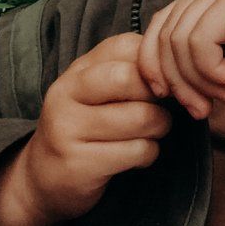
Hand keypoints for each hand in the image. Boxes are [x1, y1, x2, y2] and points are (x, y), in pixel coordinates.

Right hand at [0, 33, 170, 225]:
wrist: (42, 179)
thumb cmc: (88, 128)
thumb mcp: (103, 92)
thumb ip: (134, 71)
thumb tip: (182, 64)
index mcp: (77, 70)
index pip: (128, 46)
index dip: (159, 64)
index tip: (166, 83)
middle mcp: (66, 94)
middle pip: (132, 78)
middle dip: (161, 96)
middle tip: (163, 109)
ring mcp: (67, 129)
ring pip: (142, 118)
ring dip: (159, 129)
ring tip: (150, 134)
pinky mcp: (78, 163)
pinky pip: (137, 151)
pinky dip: (149, 154)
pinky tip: (138, 157)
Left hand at [138, 0, 224, 154]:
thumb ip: (204, 53)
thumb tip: (160, 75)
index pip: (164, 23)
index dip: (159, 66)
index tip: (181, 101)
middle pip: (163, 31)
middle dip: (175, 79)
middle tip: (201, 110)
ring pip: (178, 40)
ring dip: (195, 81)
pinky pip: (198, 41)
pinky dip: (209, 72)